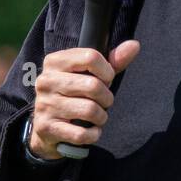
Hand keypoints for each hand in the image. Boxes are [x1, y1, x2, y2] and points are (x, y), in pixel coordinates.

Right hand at [27, 40, 139, 158]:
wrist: (47, 127)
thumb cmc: (74, 95)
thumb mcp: (90, 75)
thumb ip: (112, 61)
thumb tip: (134, 45)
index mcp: (55, 61)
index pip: (91, 57)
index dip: (107, 71)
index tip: (106, 80)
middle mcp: (46, 81)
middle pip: (93, 85)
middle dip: (107, 98)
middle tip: (103, 102)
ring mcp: (45, 104)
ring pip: (90, 110)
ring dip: (101, 117)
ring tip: (97, 116)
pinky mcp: (47, 127)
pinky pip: (82, 133)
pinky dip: (93, 134)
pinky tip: (90, 130)